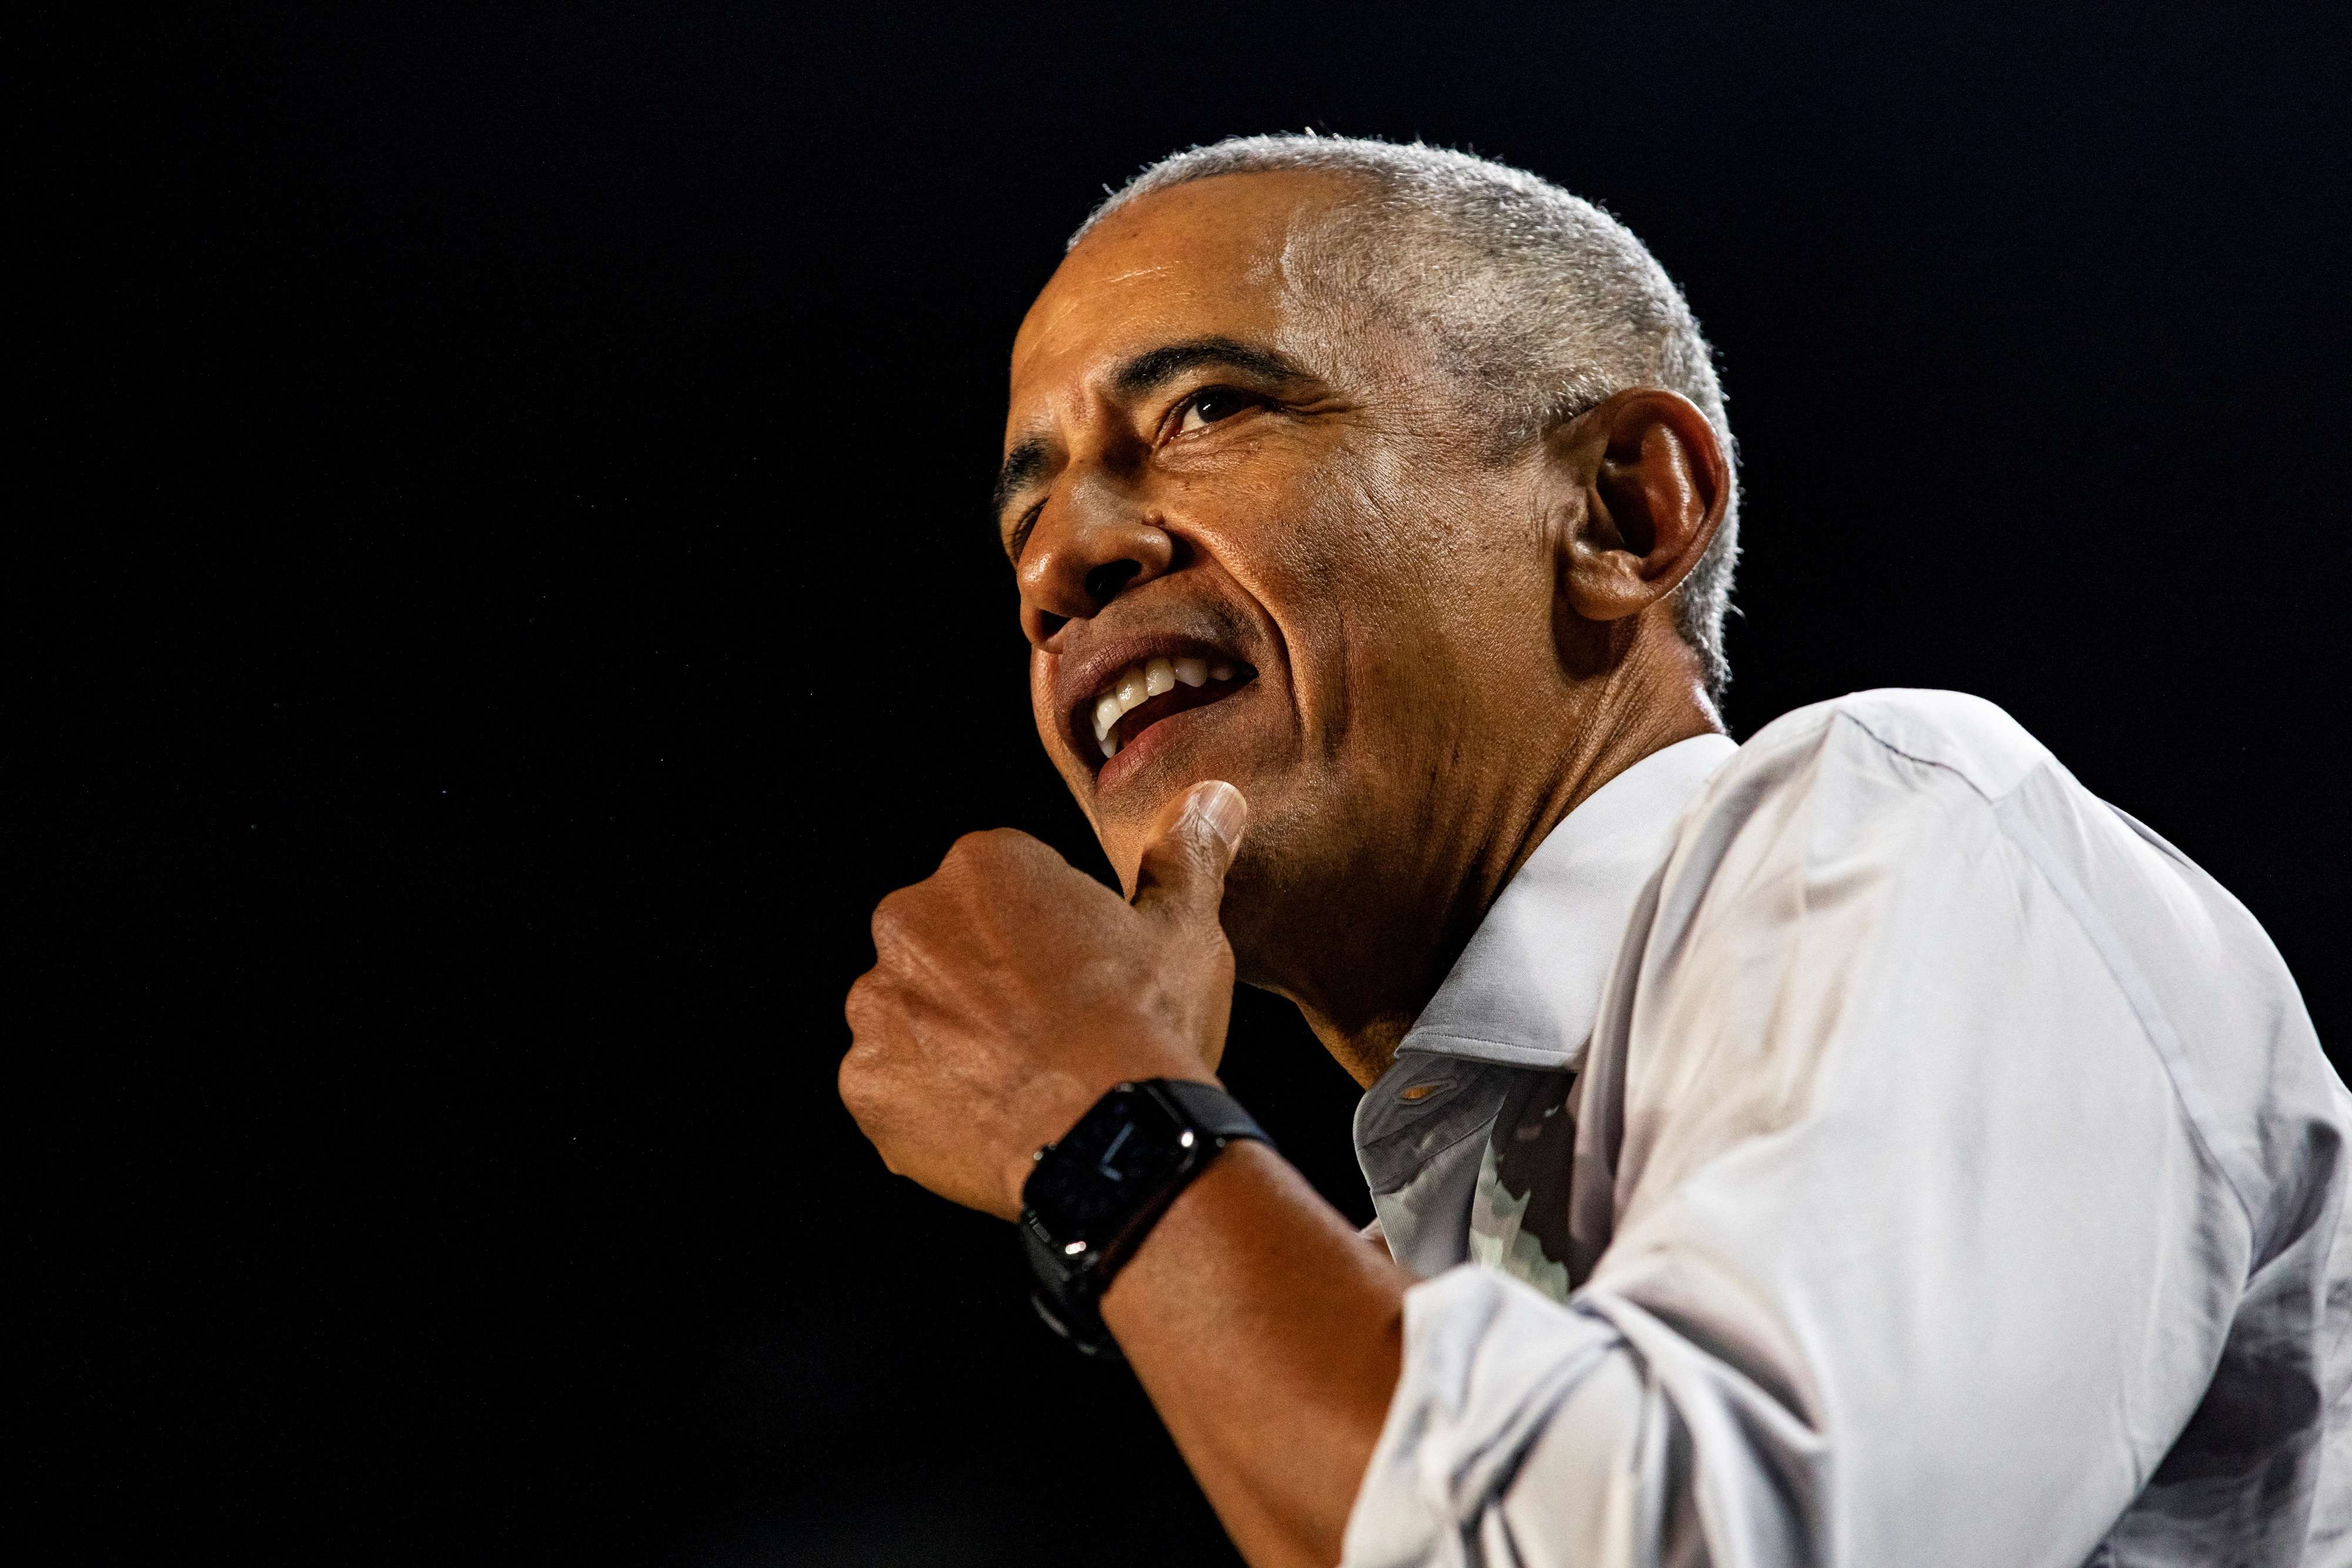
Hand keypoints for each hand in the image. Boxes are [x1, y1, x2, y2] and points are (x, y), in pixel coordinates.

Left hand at [839, 781, 1249, 1219]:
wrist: (1114, 1140)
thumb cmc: (1149, 1021)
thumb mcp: (1184, 928)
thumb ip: (1185, 854)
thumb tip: (1211, 798)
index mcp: (980, 866)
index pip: (1003, 888)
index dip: (1049, 935)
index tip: (1083, 976)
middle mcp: (907, 922)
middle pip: (945, 947)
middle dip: (985, 981)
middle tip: (1052, 1030)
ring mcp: (877, 1007)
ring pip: (914, 1017)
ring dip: (953, 1042)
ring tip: (1025, 1082)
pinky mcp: (865, 1084)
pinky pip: (894, 1089)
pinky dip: (931, 1106)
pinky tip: (991, 1123)